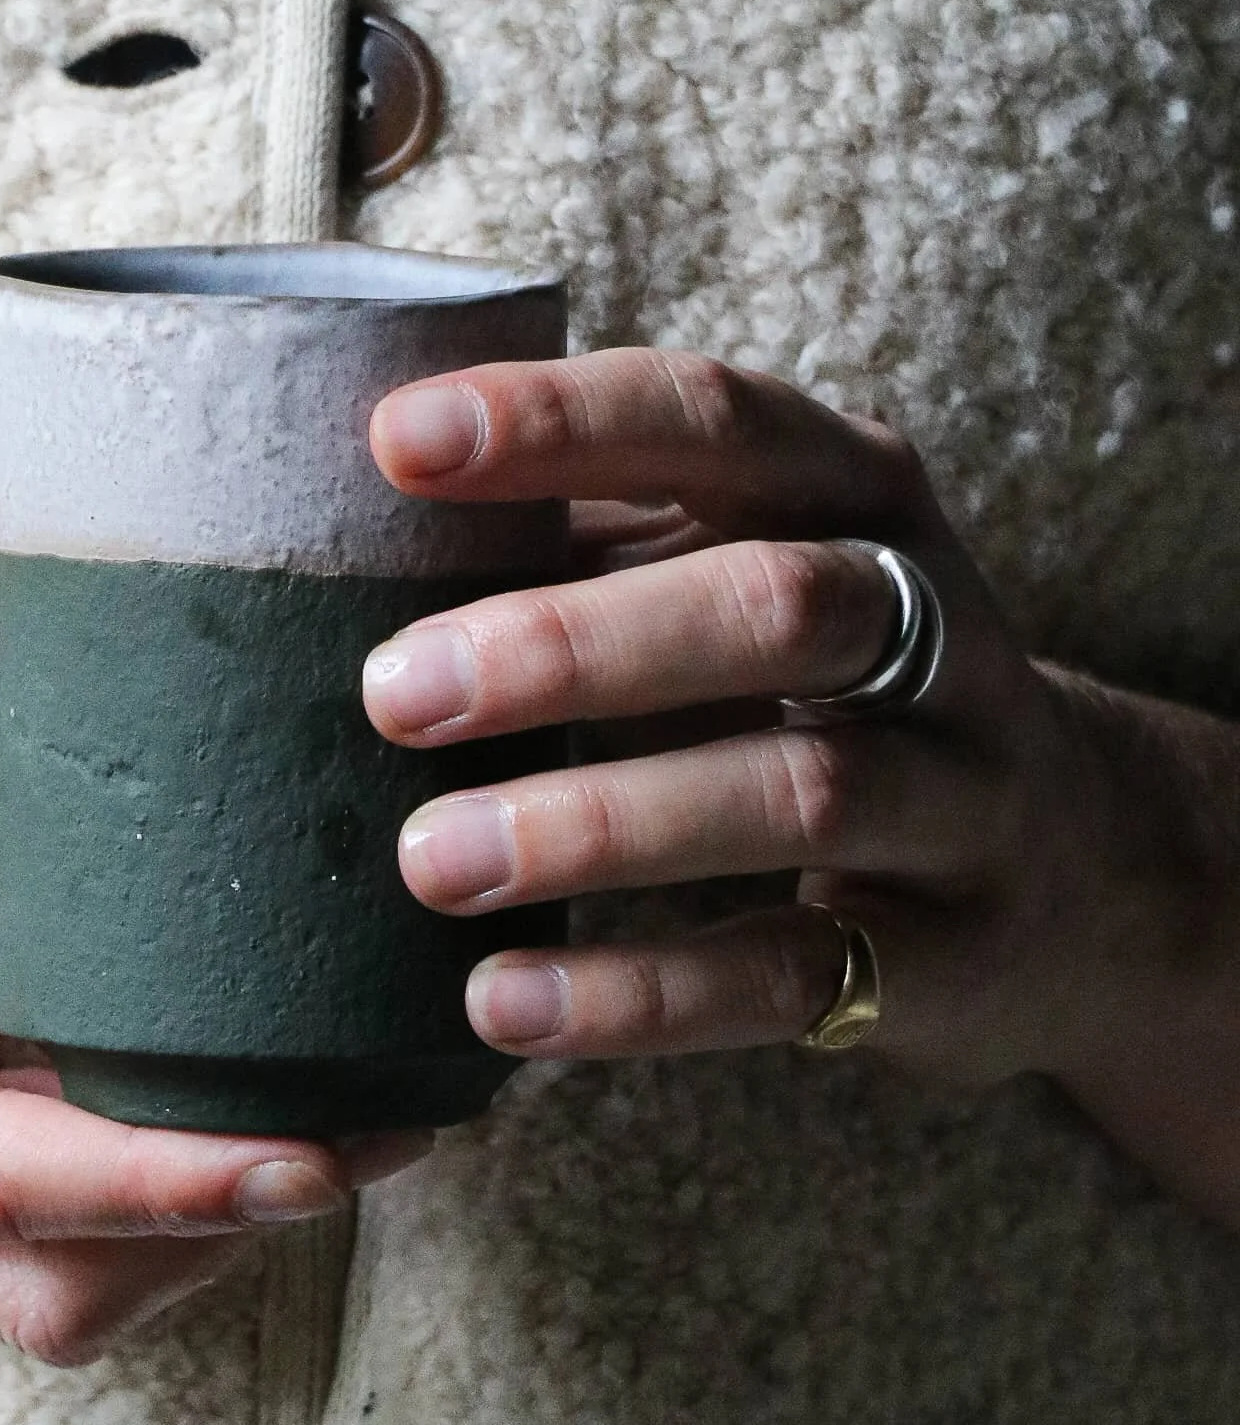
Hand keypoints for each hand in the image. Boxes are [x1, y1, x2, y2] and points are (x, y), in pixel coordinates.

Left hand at [361, 348, 1239, 1231]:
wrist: (1085, 874)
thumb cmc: (831, 688)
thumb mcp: (743, 576)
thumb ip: (590, 542)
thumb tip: (338, 524)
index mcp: (858, 496)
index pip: (717, 422)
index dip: (564, 423)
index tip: (398, 444)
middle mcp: (937, 628)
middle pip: (775, 606)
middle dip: (575, 644)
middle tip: (394, 691)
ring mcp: (965, 798)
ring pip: (798, 792)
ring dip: (601, 823)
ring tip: (431, 858)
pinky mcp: (949, 962)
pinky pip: (794, 975)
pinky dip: (642, 993)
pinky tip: (503, 1001)